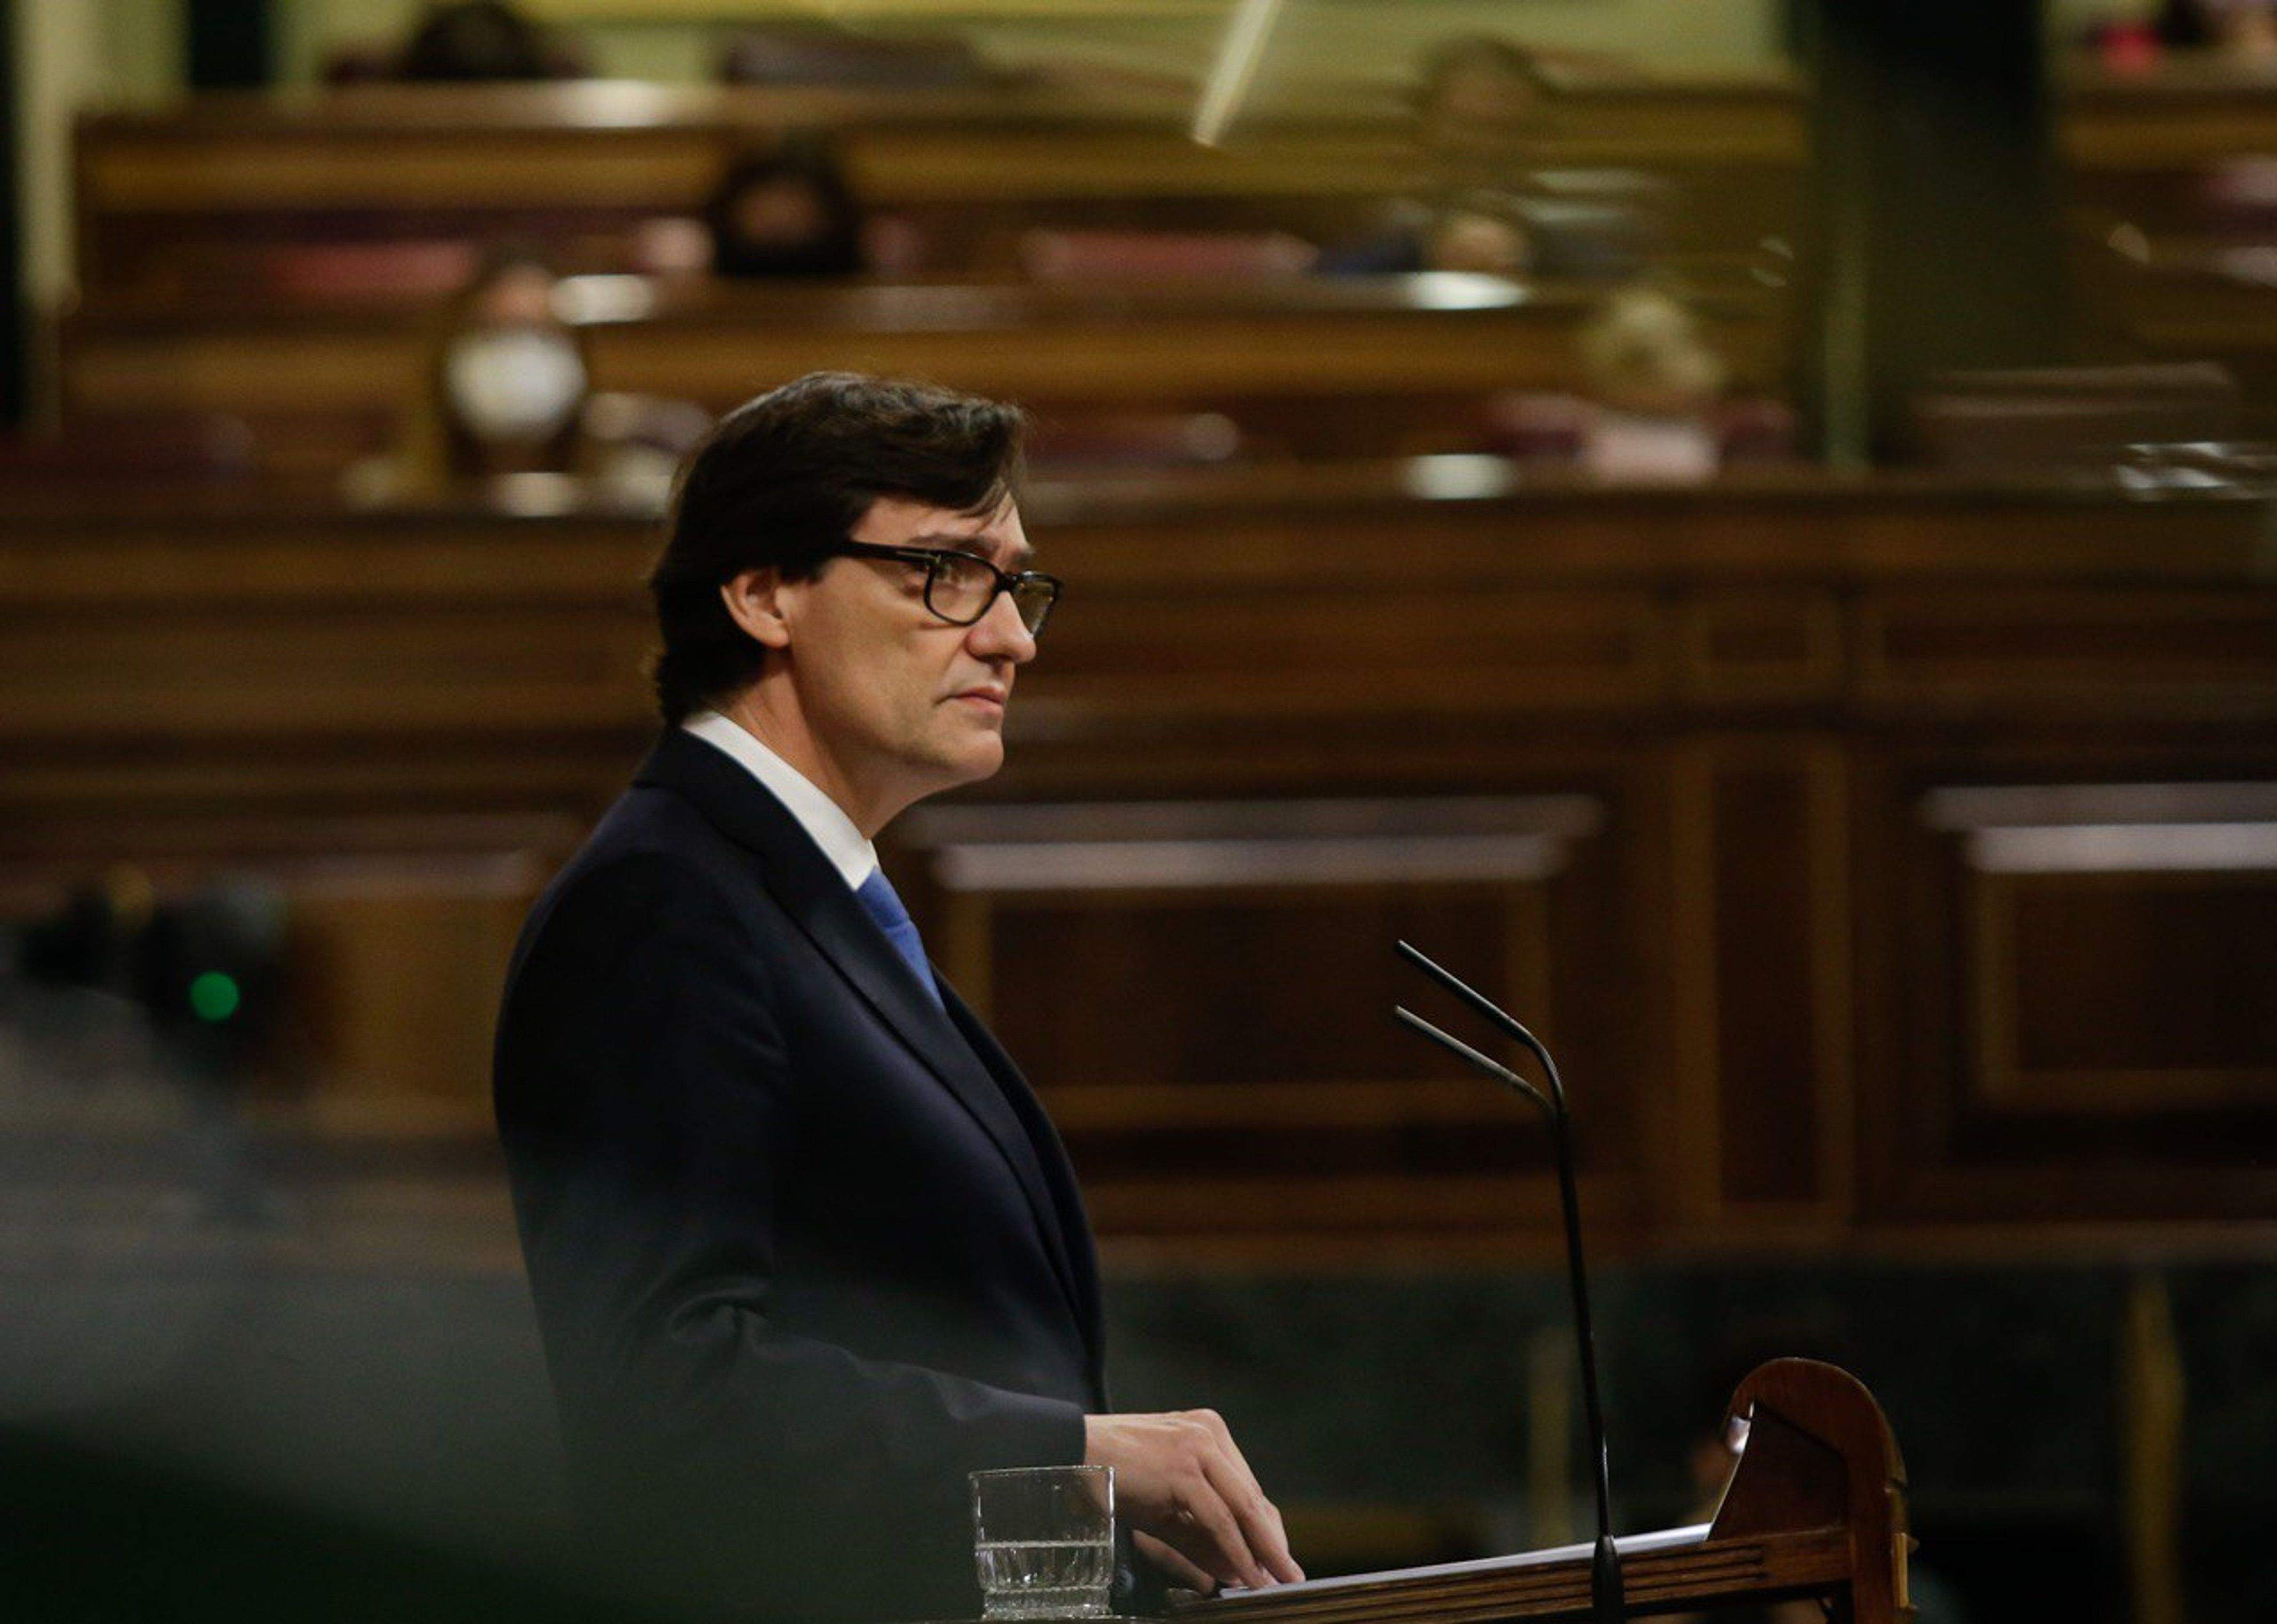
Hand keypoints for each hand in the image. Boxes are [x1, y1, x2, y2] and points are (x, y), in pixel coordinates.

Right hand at [1083, 1410, 1304, 1593]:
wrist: (1069, 1452)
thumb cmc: (1112, 1475)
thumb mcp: (1163, 1508)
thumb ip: (1200, 1536)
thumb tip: (1234, 1571)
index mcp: (1207, 1431)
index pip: (1248, 1487)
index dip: (1266, 1528)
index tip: (1278, 1559)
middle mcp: (1209, 1431)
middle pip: (1252, 1496)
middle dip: (1272, 1542)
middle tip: (1289, 1575)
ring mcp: (1199, 1445)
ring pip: (1243, 1507)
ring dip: (1262, 1550)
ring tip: (1275, 1581)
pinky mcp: (1185, 1467)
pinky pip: (1219, 1518)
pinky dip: (1237, 1550)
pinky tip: (1246, 1574)